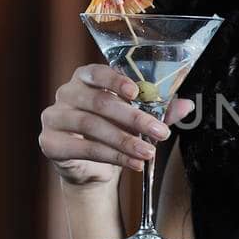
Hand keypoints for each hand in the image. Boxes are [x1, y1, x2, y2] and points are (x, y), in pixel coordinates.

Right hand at [39, 63, 193, 188]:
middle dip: (133, 118)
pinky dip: (113, 157)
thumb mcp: (137, 120)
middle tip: (160, 132)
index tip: (135, 92)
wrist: (91, 167)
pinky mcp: (51, 142)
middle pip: (99, 102)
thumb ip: (158, 110)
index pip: (97, 72)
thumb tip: (187, 105)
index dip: (115, 80)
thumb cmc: (113, 132)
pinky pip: (84, 149)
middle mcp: (66, 93)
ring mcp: (54, 117)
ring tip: (149, 152)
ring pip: (92, 126)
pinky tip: (134, 163)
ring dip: (125, 141)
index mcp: (85, 78)